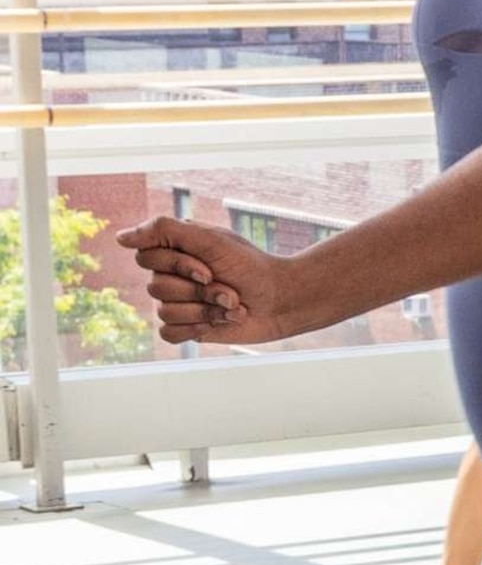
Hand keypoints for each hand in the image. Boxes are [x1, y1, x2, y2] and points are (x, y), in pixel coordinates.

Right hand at [117, 215, 292, 344]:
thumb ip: (164, 230)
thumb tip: (120, 238)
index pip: (147, 257)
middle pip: (156, 287)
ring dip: (205, 311)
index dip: (179, 266)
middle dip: (199, 291)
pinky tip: (219, 322)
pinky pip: (168, 333)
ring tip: (231, 306)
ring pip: (165, 312)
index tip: (210, 268)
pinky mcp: (186, 327)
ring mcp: (178, 302)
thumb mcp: (210, 239)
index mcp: (173, 250)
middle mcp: (170, 275)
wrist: (279, 301)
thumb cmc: (249, 266)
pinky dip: (197, 329)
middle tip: (227, 289)